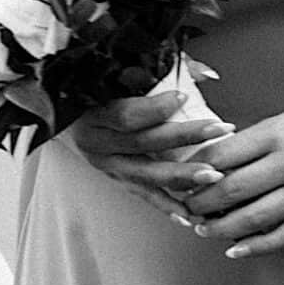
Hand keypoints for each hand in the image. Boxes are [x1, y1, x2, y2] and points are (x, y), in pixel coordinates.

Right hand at [66, 90, 235, 213]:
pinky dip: (167, 206)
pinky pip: (144, 195)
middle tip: (218, 130)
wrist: (65, 117)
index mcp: (94, 114)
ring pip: (146, 174)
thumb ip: (163, 70)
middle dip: (185, 136)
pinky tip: (188, 214)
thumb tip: (206, 74)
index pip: (125, 115)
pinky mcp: (116, 181)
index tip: (183, 96)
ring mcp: (106, 166)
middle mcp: (97, 143)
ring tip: (212, 175)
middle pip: (143, 142)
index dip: (156, 107)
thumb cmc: (99, 93)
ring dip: (182, 176)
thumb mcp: (119, 76)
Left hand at [172, 85, 283, 258]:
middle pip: (231, 190)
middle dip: (202, 203)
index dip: (195, 170)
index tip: (182, 176)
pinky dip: (259, 245)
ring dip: (223, 227)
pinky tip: (238, 249)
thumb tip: (222, 160)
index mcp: (279, 132)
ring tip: (204, 230)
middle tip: (185, 208)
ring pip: (254, 218)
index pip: (222, 156)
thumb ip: (261, 138)